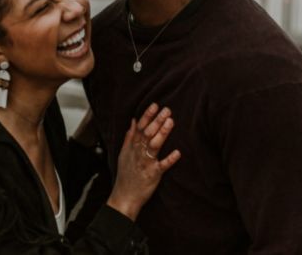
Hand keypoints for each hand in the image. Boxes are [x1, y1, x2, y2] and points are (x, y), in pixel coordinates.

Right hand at [107, 103, 180, 220]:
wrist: (124, 196)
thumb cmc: (126, 174)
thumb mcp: (124, 153)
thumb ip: (129, 136)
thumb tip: (133, 120)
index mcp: (132, 147)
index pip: (139, 127)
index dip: (147, 116)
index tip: (155, 105)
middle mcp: (138, 152)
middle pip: (147, 133)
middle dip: (157, 120)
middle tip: (167, 110)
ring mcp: (145, 163)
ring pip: (154, 145)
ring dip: (162, 133)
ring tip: (171, 122)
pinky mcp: (153, 174)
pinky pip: (162, 166)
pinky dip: (169, 159)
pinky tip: (178, 153)